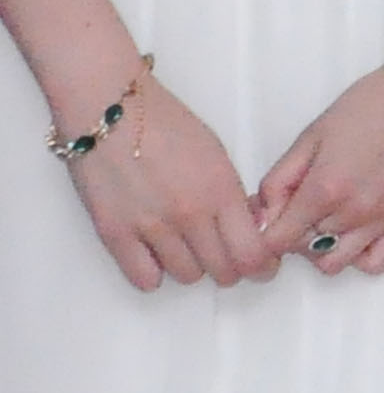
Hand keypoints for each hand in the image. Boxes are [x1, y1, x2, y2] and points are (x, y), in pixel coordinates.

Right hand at [56, 69, 271, 290]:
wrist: (111, 112)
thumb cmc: (166, 125)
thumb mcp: (217, 155)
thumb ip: (232, 196)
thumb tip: (247, 229)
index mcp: (221, 190)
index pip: (252, 252)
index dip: (262, 266)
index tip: (263, 265)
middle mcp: (190, 214)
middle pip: (223, 271)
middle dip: (231, 268)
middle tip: (227, 257)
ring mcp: (151, 226)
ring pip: (188, 276)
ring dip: (193, 268)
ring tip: (189, 248)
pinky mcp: (115, 234)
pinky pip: (144, 279)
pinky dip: (155, 274)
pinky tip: (157, 256)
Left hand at [251, 45, 383, 275]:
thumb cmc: (370, 105)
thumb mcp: (311, 135)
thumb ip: (279, 178)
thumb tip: (264, 212)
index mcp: (324, 188)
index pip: (276, 239)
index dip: (266, 228)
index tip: (272, 211)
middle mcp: (353, 212)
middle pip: (301, 250)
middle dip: (291, 233)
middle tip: (298, 205)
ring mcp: (382, 220)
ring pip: (333, 264)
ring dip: (320, 249)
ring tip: (325, 220)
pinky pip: (375, 263)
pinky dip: (357, 257)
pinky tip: (354, 231)